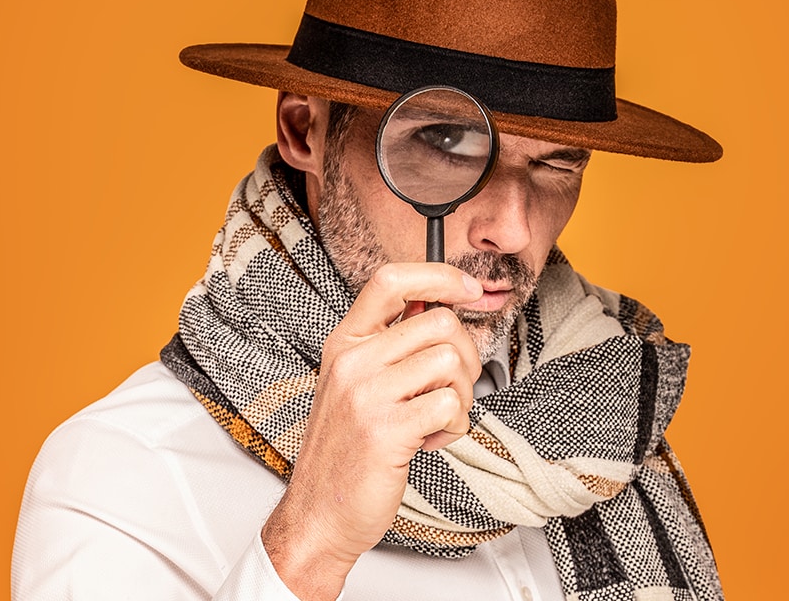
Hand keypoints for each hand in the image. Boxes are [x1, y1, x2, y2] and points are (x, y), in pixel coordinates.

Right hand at [261, 262, 483, 600]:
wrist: (320, 512)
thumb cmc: (347, 448)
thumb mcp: (355, 383)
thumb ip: (390, 345)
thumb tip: (440, 305)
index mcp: (345, 342)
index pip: (391, 280)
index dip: (438, 275)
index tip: (467, 289)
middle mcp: (352, 361)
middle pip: (440, 322)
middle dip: (466, 356)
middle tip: (452, 388)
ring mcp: (367, 394)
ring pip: (452, 362)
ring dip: (461, 395)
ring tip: (435, 419)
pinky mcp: (386, 430)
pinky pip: (451, 405)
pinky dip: (455, 426)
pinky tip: (430, 440)